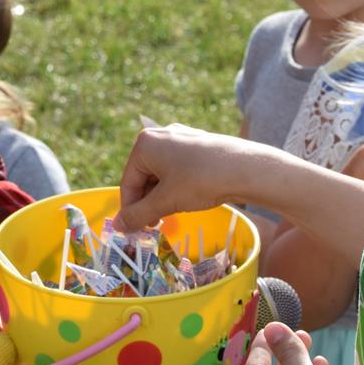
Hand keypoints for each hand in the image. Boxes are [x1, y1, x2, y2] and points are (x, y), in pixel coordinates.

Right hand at [116, 123, 257, 231]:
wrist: (246, 169)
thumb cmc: (200, 182)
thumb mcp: (166, 202)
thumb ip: (138, 214)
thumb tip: (117, 226)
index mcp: (145, 143)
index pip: (128, 182)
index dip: (130, 209)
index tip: (136, 229)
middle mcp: (160, 134)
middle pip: (144, 176)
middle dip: (148, 202)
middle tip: (156, 224)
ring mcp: (181, 137)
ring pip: (162, 172)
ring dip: (162, 196)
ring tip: (173, 213)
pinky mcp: (198, 143)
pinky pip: (178, 167)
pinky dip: (177, 185)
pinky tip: (189, 198)